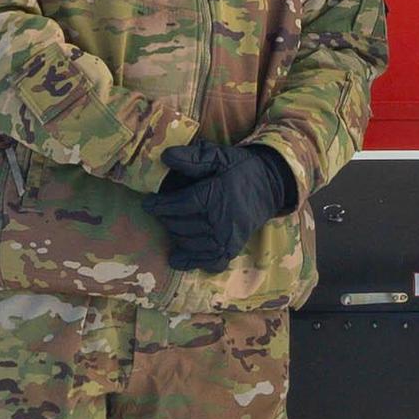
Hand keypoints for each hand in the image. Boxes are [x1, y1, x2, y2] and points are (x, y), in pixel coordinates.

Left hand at [154, 142, 299, 271]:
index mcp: (216, 196)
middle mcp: (221, 221)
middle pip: (182, 226)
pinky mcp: (233, 249)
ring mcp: (228, 238)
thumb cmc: (241, 169)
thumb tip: (165, 156)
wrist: (271, 185)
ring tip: (172, 226)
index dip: (160, 205)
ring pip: (191, 245)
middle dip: (167, 219)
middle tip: (163, 211)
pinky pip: (209, 262)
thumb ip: (193, 157)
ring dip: (177, 237)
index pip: (179, 205)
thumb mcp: (219, 156)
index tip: (147, 204)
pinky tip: (178, 257)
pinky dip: (193, 261)